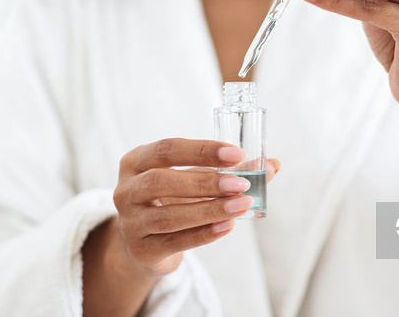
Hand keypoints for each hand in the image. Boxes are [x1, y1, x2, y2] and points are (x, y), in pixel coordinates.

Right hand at [111, 138, 278, 276]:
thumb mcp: (193, 180)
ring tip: (242, 205)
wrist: (145, 243)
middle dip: (206, 182)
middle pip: (163, 181)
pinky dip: (204, 234)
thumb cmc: (172, 200)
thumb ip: (229, 171)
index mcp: (135, 161)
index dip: (202, 150)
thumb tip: (272, 165)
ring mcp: (129, 222)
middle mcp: (125, 190)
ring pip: (169, 215)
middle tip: (242, 184)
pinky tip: (228, 226)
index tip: (237, 154)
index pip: (167, 149)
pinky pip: (175, 241)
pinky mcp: (141, 249)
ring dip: (209, 210)